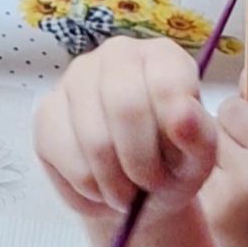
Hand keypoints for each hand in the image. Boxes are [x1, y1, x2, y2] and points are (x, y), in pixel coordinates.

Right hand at [34, 37, 218, 230]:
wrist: (136, 192)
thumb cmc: (173, 167)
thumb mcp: (200, 160)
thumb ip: (200, 135)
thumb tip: (182, 112)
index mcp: (163, 56)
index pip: (165, 85)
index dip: (170, 139)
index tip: (176, 166)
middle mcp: (117, 54)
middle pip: (125, 107)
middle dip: (140, 164)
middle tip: (147, 186)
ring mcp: (76, 78)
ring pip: (94, 138)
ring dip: (114, 183)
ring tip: (126, 192)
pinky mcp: (47, 111)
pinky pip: (65, 156)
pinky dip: (87, 187)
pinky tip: (99, 187)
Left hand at [200, 72, 247, 246]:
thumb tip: (245, 71)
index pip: (232, 108)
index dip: (240, 113)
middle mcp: (244, 181)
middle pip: (208, 128)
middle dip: (218, 132)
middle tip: (238, 151)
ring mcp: (219, 204)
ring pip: (191, 152)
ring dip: (201, 154)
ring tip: (229, 171)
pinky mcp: (203, 220)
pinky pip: (185, 178)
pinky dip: (193, 178)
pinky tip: (217, 189)